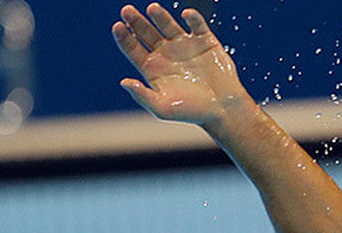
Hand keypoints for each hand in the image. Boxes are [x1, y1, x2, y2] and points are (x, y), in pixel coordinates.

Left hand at [111, 4, 252, 124]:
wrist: (223, 110)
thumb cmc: (193, 112)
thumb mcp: (163, 108)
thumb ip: (142, 96)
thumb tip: (124, 82)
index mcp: (153, 68)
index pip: (133, 48)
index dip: (124, 37)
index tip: (118, 26)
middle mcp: (166, 54)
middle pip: (146, 32)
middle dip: (136, 21)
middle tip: (126, 10)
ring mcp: (185, 45)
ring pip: (168, 25)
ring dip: (159, 16)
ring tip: (152, 8)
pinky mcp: (205, 42)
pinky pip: (197, 25)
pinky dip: (193, 18)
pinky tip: (186, 15)